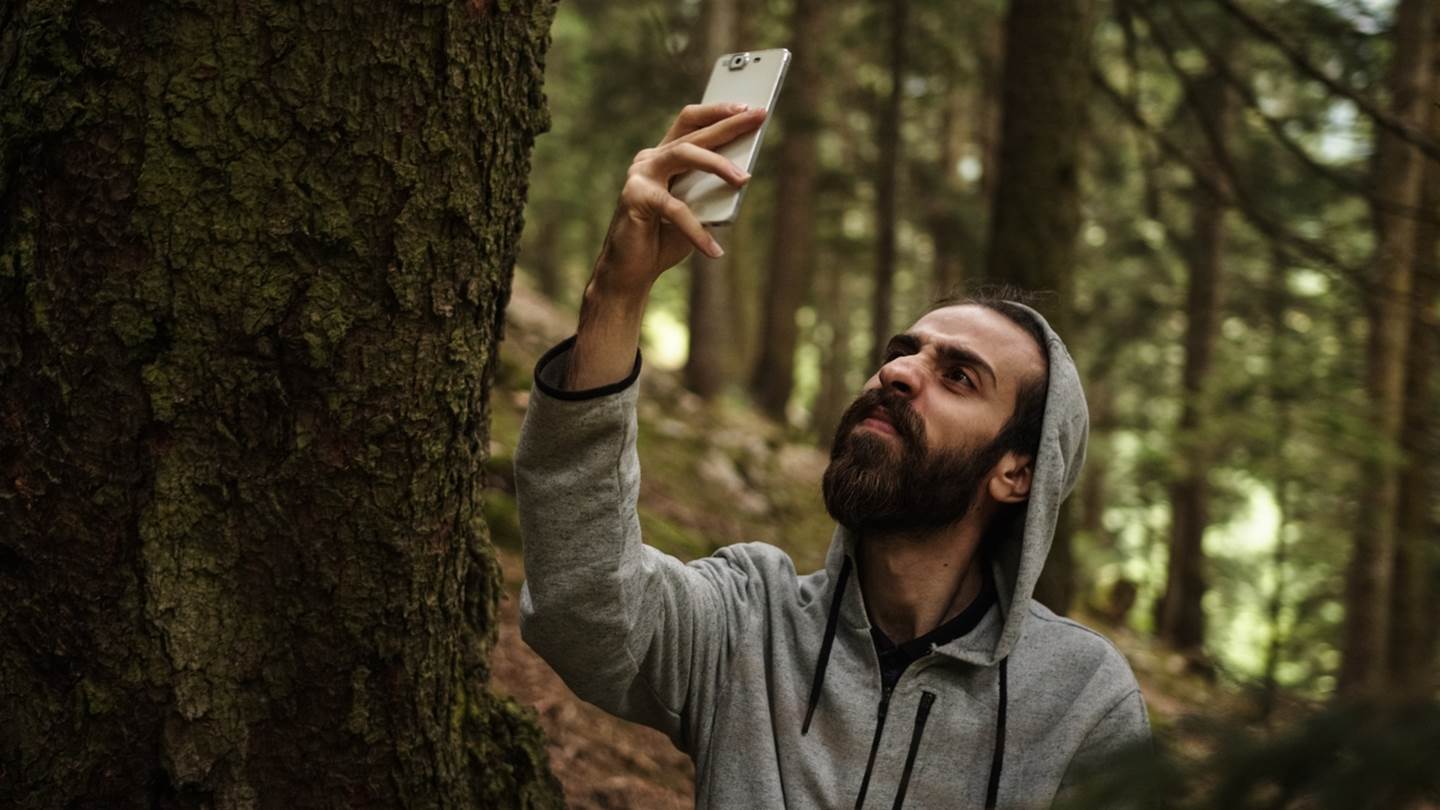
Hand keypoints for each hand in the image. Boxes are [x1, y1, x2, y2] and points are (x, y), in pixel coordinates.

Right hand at [589, 103, 766, 298]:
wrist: (630, 272)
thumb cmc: (665, 239)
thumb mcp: (696, 209)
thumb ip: (710, 189)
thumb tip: (743, 175)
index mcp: (663, 157)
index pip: (690, 122)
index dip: (718, 111)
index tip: (747, 107)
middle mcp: (649, 159)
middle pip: (693, 133)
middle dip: (729, 124)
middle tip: (758, 116)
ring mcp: (639, 175)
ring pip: (684, 153)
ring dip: (717, 164)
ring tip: (744, 180)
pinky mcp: (635, 197)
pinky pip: (675, 208)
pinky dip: (697, 231)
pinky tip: (715, 250)